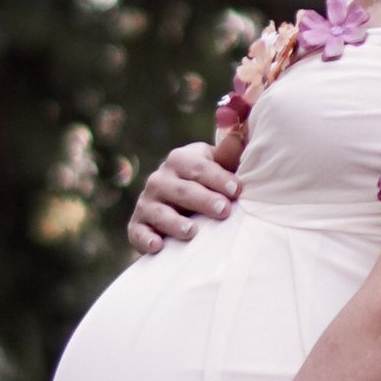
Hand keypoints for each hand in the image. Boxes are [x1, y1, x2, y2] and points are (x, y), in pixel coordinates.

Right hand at [126, 138, 238, 257]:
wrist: (181, 207)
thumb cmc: (207, 183)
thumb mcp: (218, 165)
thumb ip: (228, 154)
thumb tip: (242, 133)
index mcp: (179, 160)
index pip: (198, 166)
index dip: (217, 177)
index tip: (237, 190)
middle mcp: (159, 179)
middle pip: (181, 190)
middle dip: (202, 200)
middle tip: (223, 210)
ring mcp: (147, 202)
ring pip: (159, 211)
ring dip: (174, 222)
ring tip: (192, 231)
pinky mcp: (138, 225)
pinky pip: (138, 232)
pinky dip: (146, 239)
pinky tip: (158, 246)